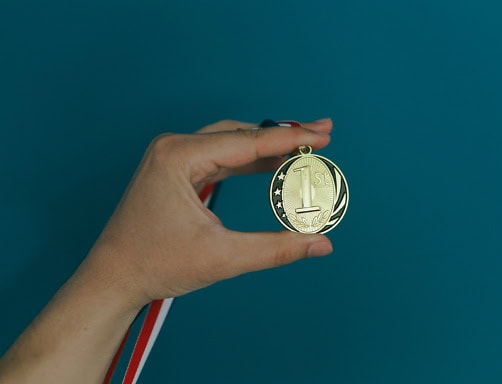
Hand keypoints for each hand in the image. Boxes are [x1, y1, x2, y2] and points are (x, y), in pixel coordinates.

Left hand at [83, 119, 334, 307]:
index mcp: (179, 156)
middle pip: (240, 133)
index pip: (248, 142)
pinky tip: (271, 166)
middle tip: (320, 135)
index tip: (323, 134)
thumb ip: (276, 248)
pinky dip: (248, 161)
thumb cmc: (156, 264)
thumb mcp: (222, 257)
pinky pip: (220, 156)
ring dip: (266, 147)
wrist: (113, 278)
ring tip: (303, 150)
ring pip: (231, 142)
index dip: (290, 139)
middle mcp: (174, 147)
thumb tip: (321, 243)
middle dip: (282, 136)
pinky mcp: (175, 169)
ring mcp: (172, 157)